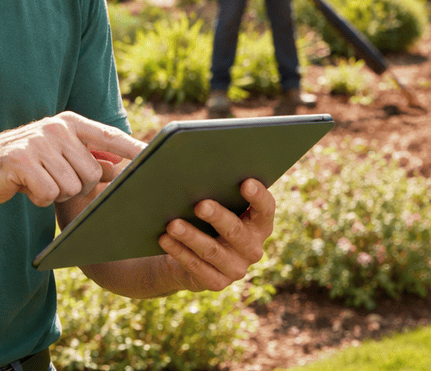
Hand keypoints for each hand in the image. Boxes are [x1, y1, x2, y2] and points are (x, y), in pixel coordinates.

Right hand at [0, 113, 145, 207]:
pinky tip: (25, 188)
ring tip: (36, 180)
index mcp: (69, 123)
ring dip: (55, 193)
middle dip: (77, 186)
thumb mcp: (58, 156)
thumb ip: (88, 158)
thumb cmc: (23, 164)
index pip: (110, 136)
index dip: (133, 149)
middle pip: (92, 173)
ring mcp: (38, 143)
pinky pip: (47, 194)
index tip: (156, 157)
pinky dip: (38, 198)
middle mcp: (57, 128)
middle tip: (52, 179)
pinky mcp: (21, 161)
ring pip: (71, 187)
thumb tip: (119, 168)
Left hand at [157, 178, 275, 291]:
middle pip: (236, 231)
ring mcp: (237, 268)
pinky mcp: (217, 283)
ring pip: (212, 250)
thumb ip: (206, 177)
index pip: (266, 209)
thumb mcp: (211, 199)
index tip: (245, 182)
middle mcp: (253, 247)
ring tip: (172, 223)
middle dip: (218, 217)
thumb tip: (171, 148)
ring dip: (191, 236)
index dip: (259, 197)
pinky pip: (197, 268)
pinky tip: (165, 239)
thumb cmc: (203, 216)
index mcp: (259, 223)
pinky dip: (179, 252)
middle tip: (200, 204)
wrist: (190, 255)